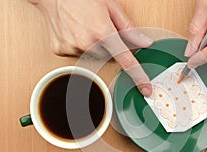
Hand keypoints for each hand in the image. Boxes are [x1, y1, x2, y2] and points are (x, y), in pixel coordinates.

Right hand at [28, 0, 153, 95]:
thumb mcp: (111, 6)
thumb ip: (129, 28)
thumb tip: (144, 42)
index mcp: (103, 32)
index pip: (126, 60)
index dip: (138, 76)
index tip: (146, 88)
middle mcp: (87, 43)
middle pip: (109, 57)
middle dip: (110, 46)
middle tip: (103, 29)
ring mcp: (72, 48)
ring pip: (93, 56)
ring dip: (95, 46)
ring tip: (87, 27)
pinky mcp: (61, 50)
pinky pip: (78, 54)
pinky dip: (80, 45)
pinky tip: (76, 31)